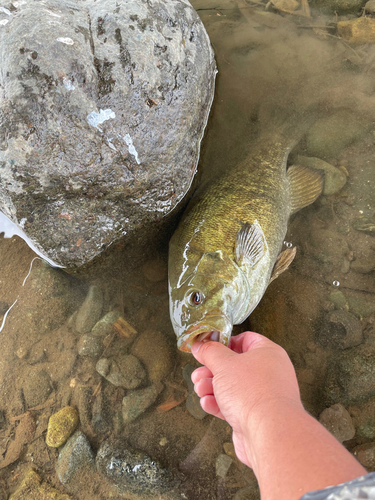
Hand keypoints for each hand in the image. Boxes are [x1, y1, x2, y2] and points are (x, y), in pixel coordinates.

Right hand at [191, 331, 302, 467]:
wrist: (268, 434)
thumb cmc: (253, 393)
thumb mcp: (224, 364)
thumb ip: (210, 352)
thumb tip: (200, 345)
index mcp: (267, 353)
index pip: (245, 340)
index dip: (225, 342)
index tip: (208, 348)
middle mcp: (268, 373)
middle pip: (234, 365)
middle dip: (212, 370)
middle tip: (198, 374)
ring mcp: (262, 396)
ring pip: (232, 386)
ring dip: (212, 387)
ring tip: (200, 389)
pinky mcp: (255, 416)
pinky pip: (234, 405)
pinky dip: (219, 403)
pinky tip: (208, 403)